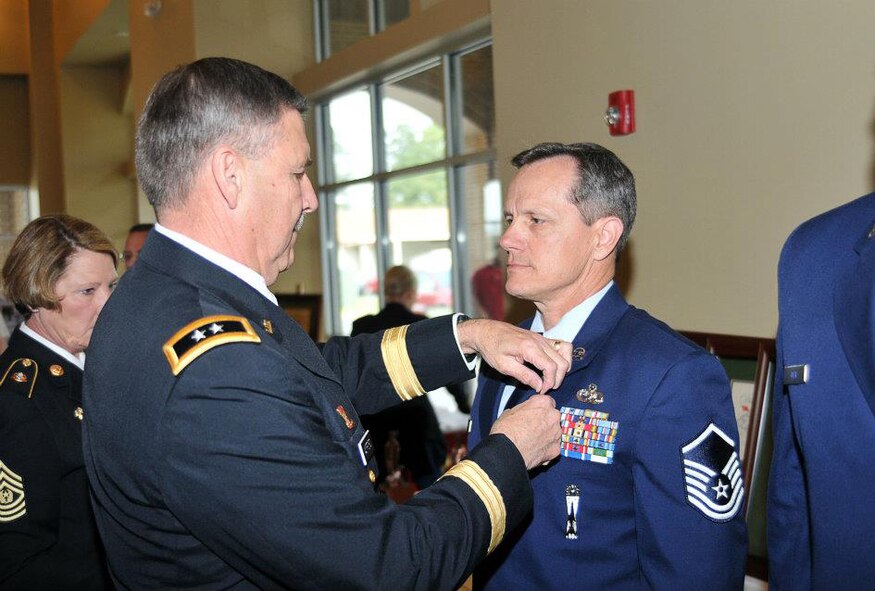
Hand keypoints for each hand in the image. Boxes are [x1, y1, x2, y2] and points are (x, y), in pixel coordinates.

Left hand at [456, 319, 571, 392]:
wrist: (486, 331)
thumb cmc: (492, 348)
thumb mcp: (504, 366)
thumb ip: (524, 376)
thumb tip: (540, 386)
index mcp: (529, 347)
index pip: (551, 367)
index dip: (549, 382)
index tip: (541, 390)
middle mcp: (539, 340)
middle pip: (561, 361)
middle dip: (558, 378)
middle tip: (545, 388)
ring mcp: (542, 337)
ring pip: (565, 351)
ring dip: (563, 367)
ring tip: (552, 378)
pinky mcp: (542, 337)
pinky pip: (561, 344)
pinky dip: (562, 357)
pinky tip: (553, 367)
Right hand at [490, 394, 560, 468]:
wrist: (507, 452)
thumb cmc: (506, 430)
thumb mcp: (509, 412)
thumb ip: (523, 410)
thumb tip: (522, 414)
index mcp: (543, 403)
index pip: (547, 401)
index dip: (539, 408)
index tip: (534, 412)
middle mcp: (553, 416)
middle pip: (553, 416)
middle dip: (545, 421)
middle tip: (533, 427)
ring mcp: (556, 433)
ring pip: (555, 432)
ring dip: (547, 434)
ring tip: (533, 441)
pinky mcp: (556, 449)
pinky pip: (553, 446)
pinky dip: (546, 448)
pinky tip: (536, 450)